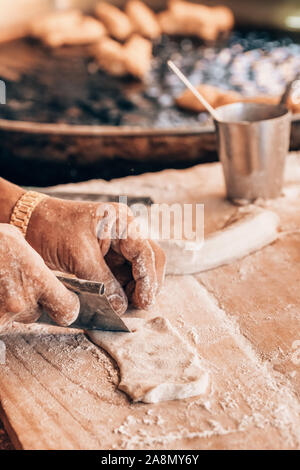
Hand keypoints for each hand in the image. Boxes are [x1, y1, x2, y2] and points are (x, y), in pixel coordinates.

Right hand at [0, 224, 78, 325]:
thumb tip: (38, 271)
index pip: (67, 310)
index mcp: (37, 280)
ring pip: (12, 319)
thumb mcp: (16, 240)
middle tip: (16, 285)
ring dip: (7, 308)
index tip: (64, 301)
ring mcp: (0, 314)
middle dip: (30, 303)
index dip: (66, 306)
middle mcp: (21, 302)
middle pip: (36, 314)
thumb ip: (33, 262)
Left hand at [26, 198, 165, 314]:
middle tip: (138, 307)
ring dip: (135, 290)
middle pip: (149, 261)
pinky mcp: (106, 258)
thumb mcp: (78, 254)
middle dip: (147, 284)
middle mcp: (125, 232)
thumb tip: (121, 306)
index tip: (144, 302)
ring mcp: (117, 245)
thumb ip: (102, 281)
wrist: (29, 222)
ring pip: (138, 271)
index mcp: (122, 222)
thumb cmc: (52, 227)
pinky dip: (122, 290)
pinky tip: (117, 303)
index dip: (149, 279)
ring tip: (126, 308)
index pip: (146, 253)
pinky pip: (122, 276)